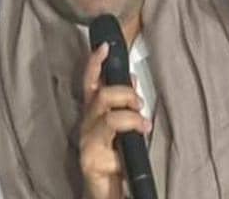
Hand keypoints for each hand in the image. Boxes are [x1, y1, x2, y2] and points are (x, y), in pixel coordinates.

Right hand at [79, 43, 151, 198]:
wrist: (109, 194)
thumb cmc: (118, 162)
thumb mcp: (126, 129)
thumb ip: (127, 106)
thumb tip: (132, 79)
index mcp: (93, 115)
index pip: (90, 83)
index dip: (95, 63)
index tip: (105, 46)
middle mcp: (86, 125)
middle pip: (99, 93)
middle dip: (124, 91)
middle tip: (140, 102)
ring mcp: (86, 141)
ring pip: (105, 110)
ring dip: (129, 110)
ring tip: (143, 122)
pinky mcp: (90, 156)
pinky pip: (109, 131)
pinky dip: (130, 125)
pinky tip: (141, 131)